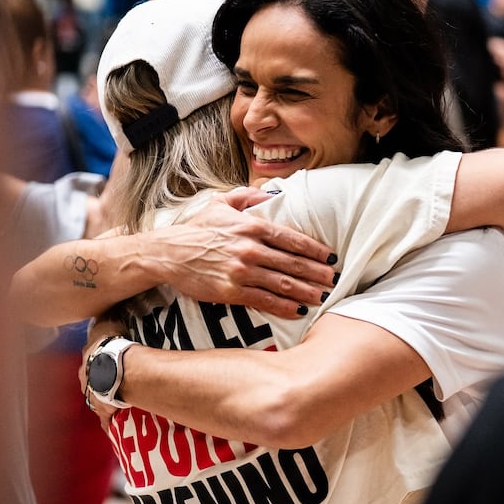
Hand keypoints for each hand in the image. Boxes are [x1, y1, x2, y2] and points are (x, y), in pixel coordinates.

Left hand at [80, 318, 125, 432]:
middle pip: (89, 380)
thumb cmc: (112, 345)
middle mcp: (86, 378)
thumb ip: (106, 319)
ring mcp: (93, 395)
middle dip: (97, 380)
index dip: (97, 360)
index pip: (89, 359)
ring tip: (114, 400)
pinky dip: (109, 422)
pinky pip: (106, 419)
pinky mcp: (103, 410)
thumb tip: (107, 309)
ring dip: (102, 399)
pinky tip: (113, 427)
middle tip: (109, 381)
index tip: (104, 361)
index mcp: (87, 358)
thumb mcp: (107, 324)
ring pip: (95, 398)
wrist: (115, 368)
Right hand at [155, 187, 338, 317]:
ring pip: (283, 284)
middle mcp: (250, 249)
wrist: (167, 253)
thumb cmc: (196, 229)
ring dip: (307, 292)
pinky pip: (265, 301)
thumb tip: (274, 192)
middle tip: (336, 279)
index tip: (331, 256)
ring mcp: (242, 272)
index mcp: (251, 226)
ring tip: (324, 296)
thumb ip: (249, 196)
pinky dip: (285, 307)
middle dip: (318, 273)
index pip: (292, 238)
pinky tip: (299, 310)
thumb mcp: (221, 202)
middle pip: (293, 263)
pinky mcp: (231, 292)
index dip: (315, 249)